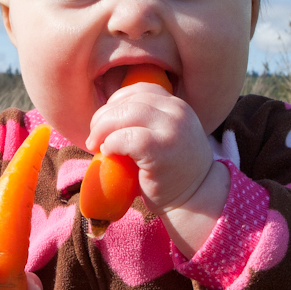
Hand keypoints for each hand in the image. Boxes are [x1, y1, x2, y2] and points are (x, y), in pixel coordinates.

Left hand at [85, 82, 225, 256]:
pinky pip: (126, 138)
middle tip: (94, 138)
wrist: (196, 199)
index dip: (115, 103)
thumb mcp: (164, 135)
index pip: (138, 90)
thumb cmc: (171, 170)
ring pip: (125, 114)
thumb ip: (145, 121)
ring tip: (97, 145)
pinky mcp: (162, 150)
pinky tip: (109, 153)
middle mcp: (177, 112)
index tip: (106, 122)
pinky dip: (111, 143)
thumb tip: (104, 117)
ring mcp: (172, 129)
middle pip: (128, 102)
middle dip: (103, 117)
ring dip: (102, 129)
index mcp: (176, 106)